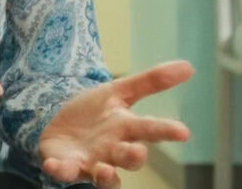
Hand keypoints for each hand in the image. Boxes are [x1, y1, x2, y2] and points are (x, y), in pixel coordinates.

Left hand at [37, 60, 193, 186]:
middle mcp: (113, 150)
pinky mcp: (67, 166)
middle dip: (134, 157)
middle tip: (138, 152)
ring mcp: (91, 161)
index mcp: (127, 128)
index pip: (151, 129)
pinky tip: (53, 165)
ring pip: (104, 175)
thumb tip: (189, 66)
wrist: (57, 121)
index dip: (167, 131)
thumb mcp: (118, 91)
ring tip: (104, 170)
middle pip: (129, 158)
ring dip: (106, 175)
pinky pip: (65, 172)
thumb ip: (151, 81)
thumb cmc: (94, 111)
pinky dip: (60, 170)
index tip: (183, 132)